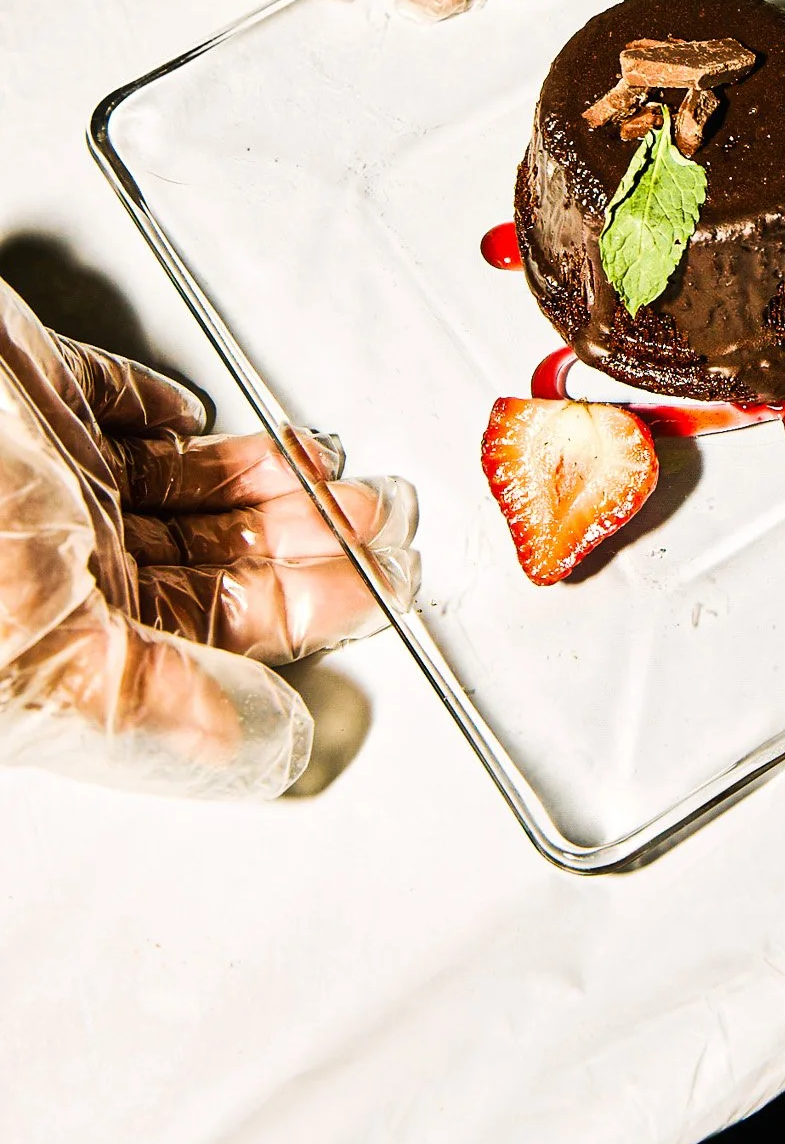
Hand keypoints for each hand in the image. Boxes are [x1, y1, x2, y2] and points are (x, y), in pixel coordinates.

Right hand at [0, 276, 416, 797]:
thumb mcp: (41, 645)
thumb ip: (149, 703)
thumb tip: (256, 748)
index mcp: (56, 636)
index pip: (211, 641)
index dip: (309, 619)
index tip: (389, 592)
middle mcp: (52, 561)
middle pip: (212, 563)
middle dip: (310, 544)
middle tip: (389, 522)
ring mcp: (41, 476)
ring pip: (184, 490)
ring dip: (269, 485)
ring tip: (342, 478)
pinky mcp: (24, 394)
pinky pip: (114, 407)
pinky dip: (165, 413)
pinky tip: (205, 421)